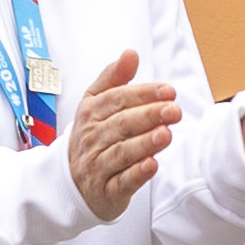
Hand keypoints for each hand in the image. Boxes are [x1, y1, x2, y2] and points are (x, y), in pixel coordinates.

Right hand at [68, 46, 177, 220]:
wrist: (71, 182)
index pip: (116, 99)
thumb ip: (113, 78)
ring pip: (122, 153)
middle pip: (122, 124)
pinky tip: (152, 164)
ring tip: (166, 134)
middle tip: (174, 110)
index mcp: (90, 114)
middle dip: (148, 116)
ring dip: (145, 143)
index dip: (143, 94)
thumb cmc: (92, 137)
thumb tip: (130, 53)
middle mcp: (93, 138)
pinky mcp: (107, 191)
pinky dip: (137, 174)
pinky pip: (122, 182)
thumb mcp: (95, 103)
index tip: (168, 90)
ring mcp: (98, 166)